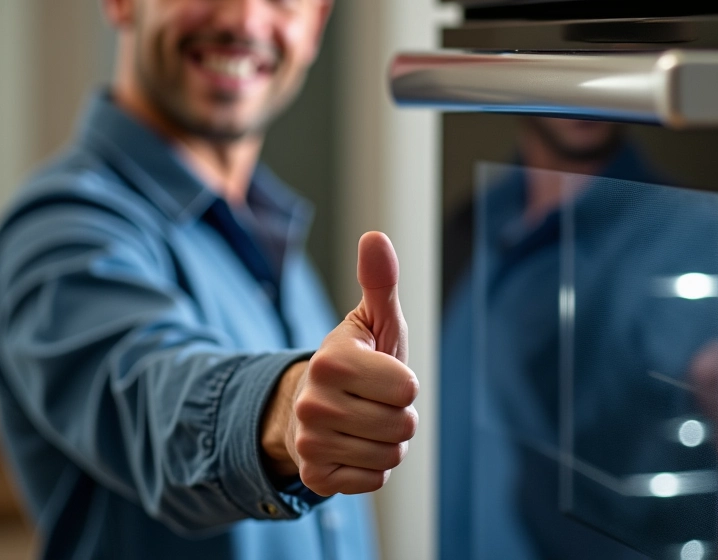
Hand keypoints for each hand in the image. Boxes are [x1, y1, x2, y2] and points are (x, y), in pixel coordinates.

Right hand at [262, 231, 418, 494]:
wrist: (315, 403)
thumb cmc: (359, 358)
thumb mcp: (375, 319)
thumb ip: (379, 281)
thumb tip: (375, 236)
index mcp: (330, 360)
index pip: (407, 388)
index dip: (404, 381)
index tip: (382, 372)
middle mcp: (313, 403)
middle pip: (403, 426)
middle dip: (399, 413)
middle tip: (374, 399)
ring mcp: (310, 443)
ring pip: (391, 456)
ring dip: (387, 440)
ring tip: (364, 420)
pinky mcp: (315, 477)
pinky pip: (374, 480)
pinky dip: (372, 466)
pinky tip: (352, 445)